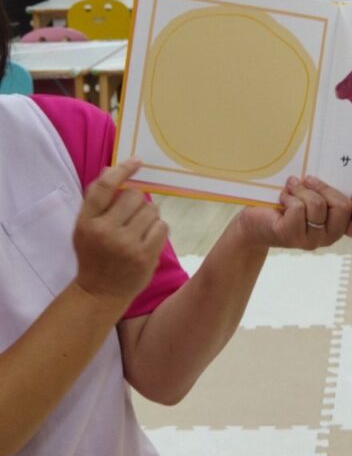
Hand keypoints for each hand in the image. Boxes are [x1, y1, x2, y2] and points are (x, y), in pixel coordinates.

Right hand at [73, 159, 168, 308]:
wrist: (100, 293)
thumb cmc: (93, 255)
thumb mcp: (85, 227)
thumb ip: (97, 200)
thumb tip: (113, 170)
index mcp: (87, 221)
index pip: (105, 186)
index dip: (122, 170)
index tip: (136, 161)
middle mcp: (105, 231)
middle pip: (135, 196)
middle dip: (137, 201)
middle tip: (132, 216)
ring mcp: (126, 245)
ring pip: (151, 210)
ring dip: (149, 216)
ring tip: (139, 230)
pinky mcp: (145, 256)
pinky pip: (162, 227)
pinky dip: (158, 229)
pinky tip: (148, 239)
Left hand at [237, 175, 351, 249]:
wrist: (254, 222)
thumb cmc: (285, 204)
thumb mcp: (311, 196)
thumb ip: (327, 191)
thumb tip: (336, 168)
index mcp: (337, 226)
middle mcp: (328, 236)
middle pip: (342, 208)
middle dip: (325, 187)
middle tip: (309, 180)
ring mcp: (310, 239)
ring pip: (318, 205)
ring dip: (302, 189)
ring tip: (291, 186)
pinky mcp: (291, 235)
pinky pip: (299, 208)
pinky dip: (289, 196)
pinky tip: (282, 197)